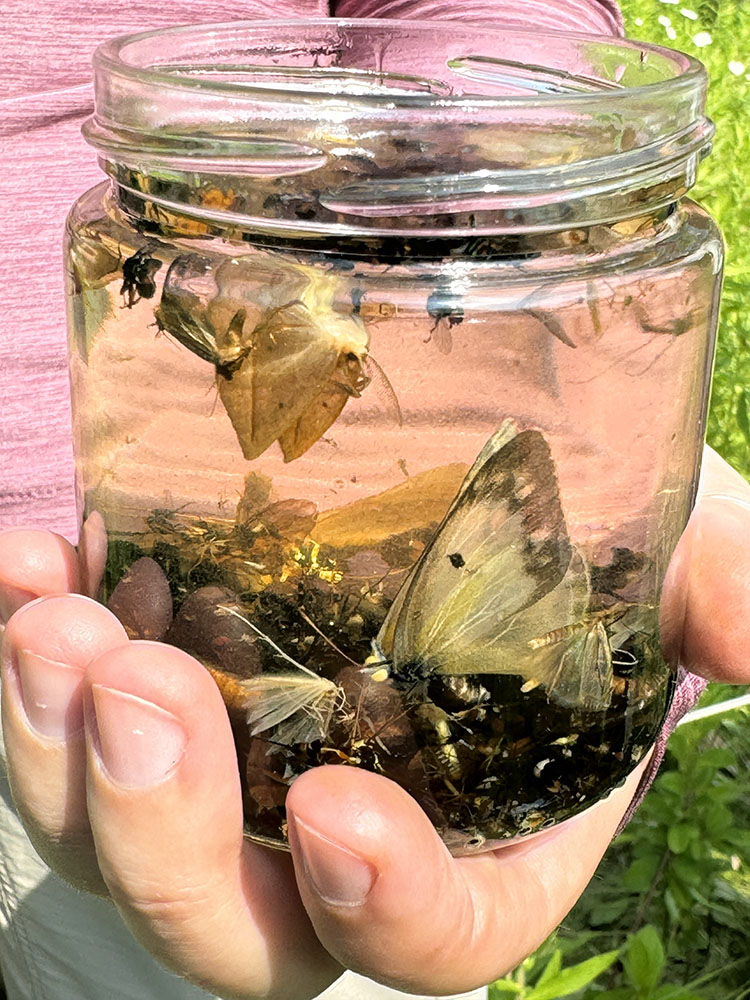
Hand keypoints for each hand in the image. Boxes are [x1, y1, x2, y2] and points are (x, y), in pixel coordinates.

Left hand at [1, 449, 748, 999]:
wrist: (471, 463)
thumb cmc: (577, 532)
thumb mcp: (663, 552)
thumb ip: (720, 595)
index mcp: (474, 834)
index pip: (430, 936)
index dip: (389, 907)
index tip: (347, 812)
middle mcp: (331, 829)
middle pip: (230, 919)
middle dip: (166, 831)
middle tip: (140, 686)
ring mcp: (226, 768)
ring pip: (113, 832)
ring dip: (57, 747)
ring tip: (51, 623)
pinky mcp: (156, 686)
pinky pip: (60, 715)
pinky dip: (23, 647)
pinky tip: (26, 562)